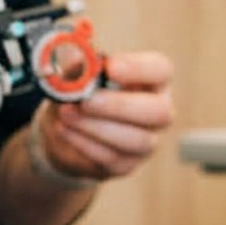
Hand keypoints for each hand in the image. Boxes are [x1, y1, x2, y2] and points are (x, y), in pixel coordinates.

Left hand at [35, 50, 174, 181]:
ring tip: (67, 114)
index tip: (110, 67)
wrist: (64, 127)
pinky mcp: (127, 164)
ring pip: (137, 140)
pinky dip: (85, 143)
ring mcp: (146, 141)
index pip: (161, 70)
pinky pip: (113, 159)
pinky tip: (65, 130)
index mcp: (151, 80)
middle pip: (159, 111)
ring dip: (97, 127)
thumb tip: (80, 60)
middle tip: (86, 101)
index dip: (139, 69)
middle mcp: (157, 110)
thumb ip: (79, 65)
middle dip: (120, 106)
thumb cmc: (79, 92)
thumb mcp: (74, 72)